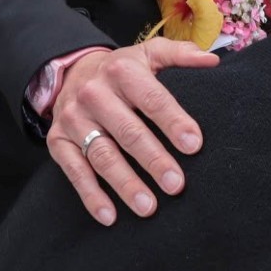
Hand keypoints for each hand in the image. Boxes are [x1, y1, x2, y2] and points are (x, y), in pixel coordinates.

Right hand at [45, 39, 218, 225]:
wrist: (71, 72)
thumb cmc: (122, 71)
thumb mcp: (148, 54)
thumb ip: (180, 55)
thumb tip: (212, 62)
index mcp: (122, 70)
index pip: (152, 98)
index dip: (173, 122)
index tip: (194, 145)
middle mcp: (94, 93)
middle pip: (127, 131)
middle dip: (153, 159)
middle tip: (176, 184)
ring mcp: (74, 119)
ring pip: (102, 155)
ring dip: (125, 183)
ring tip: (149, 207)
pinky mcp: (58, 141)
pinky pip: (74, 171)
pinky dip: (91, 195)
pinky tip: (109, 216)